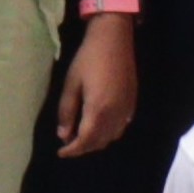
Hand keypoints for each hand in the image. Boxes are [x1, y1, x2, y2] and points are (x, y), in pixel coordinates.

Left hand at [53, 12, 137, 155]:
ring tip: (82, 135)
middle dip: (83, 148)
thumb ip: (67, 111)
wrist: (114, 40)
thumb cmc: (88, 59)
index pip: (85, 141)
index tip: (61, 153)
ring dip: (97, 141)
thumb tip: (63, 135)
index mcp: (98, 110)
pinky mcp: (132, 103)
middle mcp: (115, 114)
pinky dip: (109, 132)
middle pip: (100, 142)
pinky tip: (100, 124)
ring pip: (112, 136)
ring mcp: (127, 109)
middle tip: (69, 144)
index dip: (73, 150)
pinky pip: (121, 126)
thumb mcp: (71, 84)